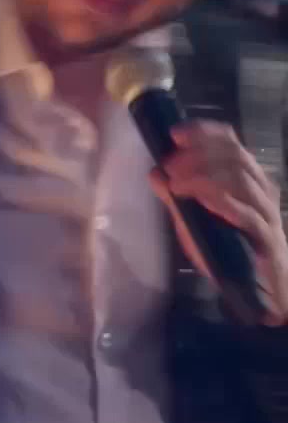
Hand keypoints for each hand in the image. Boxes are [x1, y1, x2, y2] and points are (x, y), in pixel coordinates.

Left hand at [152, 120, 287, 323]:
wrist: (261, 289)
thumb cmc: (229, 249)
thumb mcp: (194, 220)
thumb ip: (177, 197)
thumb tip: (155, 172)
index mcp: (245, 179)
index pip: (231, 144)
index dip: (205, 133)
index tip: (176, 134)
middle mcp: (260, 190)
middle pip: (235, 157)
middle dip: (198, 155)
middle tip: (170, 165)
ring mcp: (266, 212)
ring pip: (242, 180)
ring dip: (205, 177)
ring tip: (177, 185)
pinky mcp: (267, 238)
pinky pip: (249, 214)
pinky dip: (224, 202)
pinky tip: (204, 201)